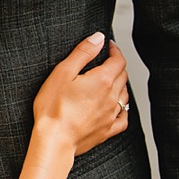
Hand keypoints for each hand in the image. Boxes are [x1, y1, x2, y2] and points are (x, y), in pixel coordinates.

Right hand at [33, 34, 128, 156]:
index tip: (109, 46)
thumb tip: (99, 38)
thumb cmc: (53, 107)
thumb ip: (83, 52)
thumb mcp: (63, 72)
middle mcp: (111, 97)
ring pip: (125, 95)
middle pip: (123, 76)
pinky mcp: (107, 130)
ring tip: (110, 80)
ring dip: (120, 84)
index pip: (118, 60)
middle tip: (107, 60)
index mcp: (102, 80)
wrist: (55, 140)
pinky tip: (117, 107)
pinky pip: (123, 118)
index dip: (115, 50)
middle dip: (117, 65)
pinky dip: (123, 109)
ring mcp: (111, 115)